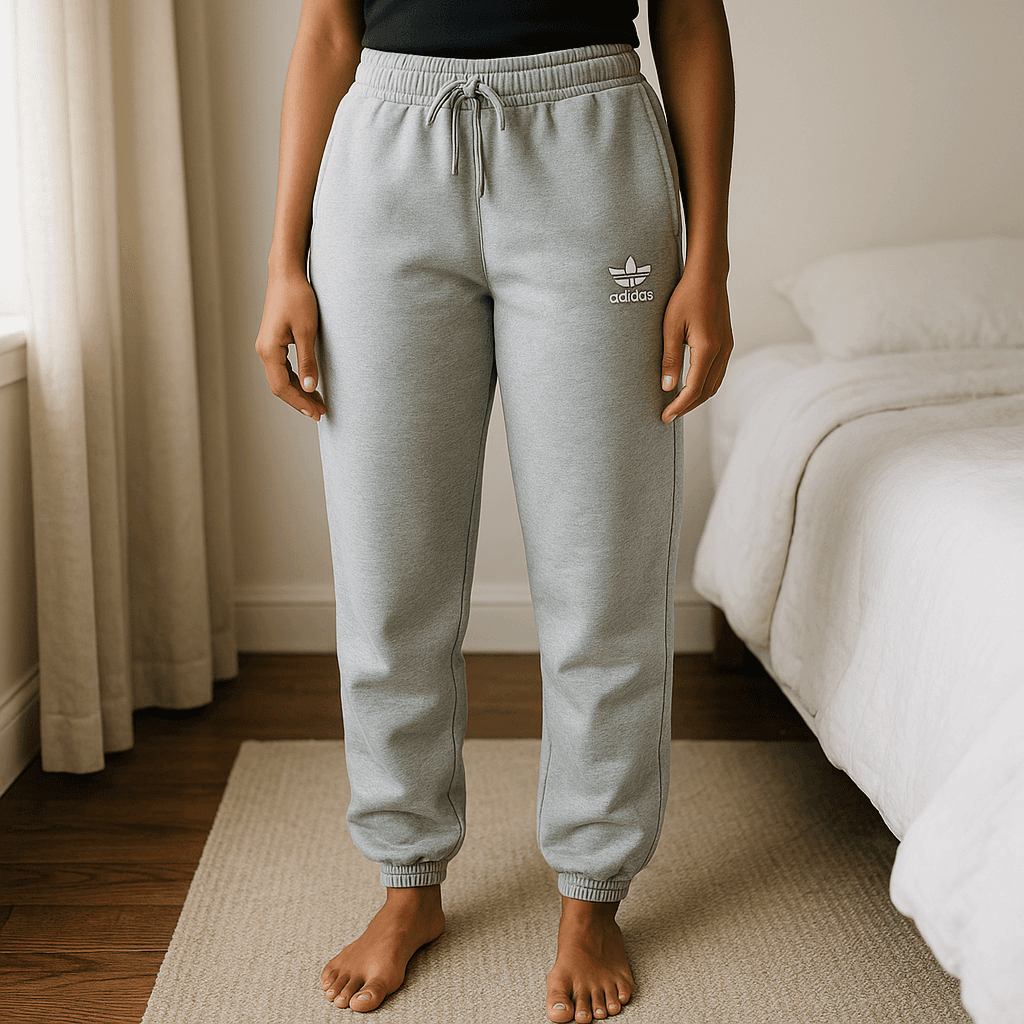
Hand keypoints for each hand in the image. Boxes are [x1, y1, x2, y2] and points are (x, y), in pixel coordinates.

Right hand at [254, 267, 325, 420]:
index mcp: (269, 350)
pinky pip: (281, 368)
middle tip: (320, 412)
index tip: (317, 413)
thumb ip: (308, 361)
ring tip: (317, 403)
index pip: (282, 387)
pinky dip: (294, 380)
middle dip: (299, 401)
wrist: (287, 274)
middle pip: (279, 386)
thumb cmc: (297, 298)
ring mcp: (266, 346)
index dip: (300, 402)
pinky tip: (308, 384)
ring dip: (298, 392)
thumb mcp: (307, 331)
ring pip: (280, 378)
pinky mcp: (273, 341)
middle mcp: (263, 350)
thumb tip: (310, 387)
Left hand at [659, 266, 732, 421]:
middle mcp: (722, 351)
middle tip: (668, 415)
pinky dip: (704, 385)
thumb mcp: (670, 327)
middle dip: (688, 406)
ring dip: (697, 398)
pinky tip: (691, 386)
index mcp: (708, 349)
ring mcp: (727, 347)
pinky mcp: (726, 343)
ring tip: (678, 405)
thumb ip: (670, 358)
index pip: (694, 389)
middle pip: (707, 391)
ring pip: (715, 384)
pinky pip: (718, 373)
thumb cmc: (686, 296)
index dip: (679, 406)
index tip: (665, 416)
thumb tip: (668, 387)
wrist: (708, 274)